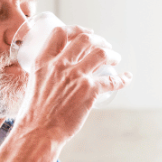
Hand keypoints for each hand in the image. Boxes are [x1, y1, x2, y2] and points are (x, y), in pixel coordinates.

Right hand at [13, 25, 121, 141]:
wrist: (38, 132)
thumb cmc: (34, 115)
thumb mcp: (34, 85)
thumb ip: (45, 76)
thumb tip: (56, 76)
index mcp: (43, 62)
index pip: (60, 34)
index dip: (76, 29)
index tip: (86, 33)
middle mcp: (60, 65)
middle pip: (85, 40)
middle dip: (98, 40)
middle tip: (105, 46)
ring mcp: (76, 77)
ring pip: (101, 54)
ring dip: (112, 54)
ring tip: (115, 58)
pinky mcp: (89, 91)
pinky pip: (112, 80)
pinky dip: (122, 78)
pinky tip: (126, 78)